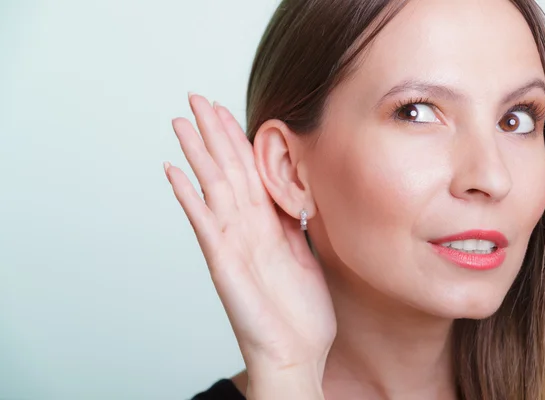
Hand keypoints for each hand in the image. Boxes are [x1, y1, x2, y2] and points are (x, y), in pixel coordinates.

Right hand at [163, 93, 335, 381]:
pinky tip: (174, 171)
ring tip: (181, 122)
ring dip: (196, 153)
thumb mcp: (306, 255)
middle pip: (227, 170)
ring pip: (213, 187)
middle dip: (213, 133)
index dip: (238, 140)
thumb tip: (296, 191)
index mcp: (267, 225)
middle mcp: (246, 228)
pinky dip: (188, 196)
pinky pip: (204, 223)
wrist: (298, 352)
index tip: (228, 111)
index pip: (249, 172)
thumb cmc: (302, 312)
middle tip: (197, 100)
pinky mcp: (223, 262)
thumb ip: (296, 223)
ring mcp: (231, 243)